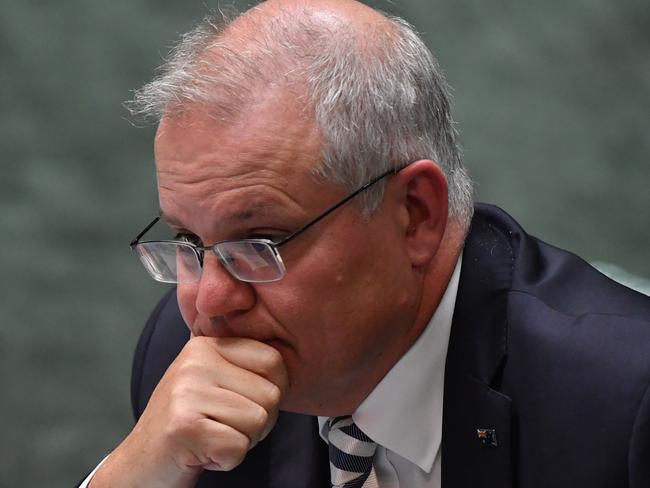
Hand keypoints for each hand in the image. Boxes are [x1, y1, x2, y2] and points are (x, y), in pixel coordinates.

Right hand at [90, 336, 287, 487]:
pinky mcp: (184, 427)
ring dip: (242, 441)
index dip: (273, 391)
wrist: (141, 462)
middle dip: (258, 422)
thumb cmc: (187, 422)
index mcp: (207, 345)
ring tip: (212, 436)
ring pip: (258, 421)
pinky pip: (238, 447)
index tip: (246, 404)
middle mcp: (195, 361)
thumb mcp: (212, 380)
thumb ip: (243, 364)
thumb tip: (290, 357)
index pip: (274, 360)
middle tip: (224, 426)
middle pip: (271, 394)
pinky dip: (227, 459)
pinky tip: (203, 452)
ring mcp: (187, 392)